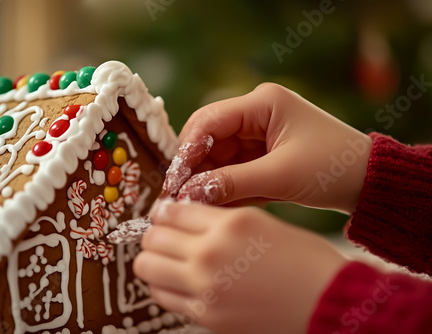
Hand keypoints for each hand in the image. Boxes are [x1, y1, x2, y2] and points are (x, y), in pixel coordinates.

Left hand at [133, 201, 347, 333]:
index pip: (171, 211)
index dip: (163, 212)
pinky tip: (182, 281)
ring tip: (170, 259)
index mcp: (230, 223)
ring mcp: (206, 288)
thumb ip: (218, 219)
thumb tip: (181, 217)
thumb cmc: (303, 260)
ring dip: (153, 260)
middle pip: (152, 238)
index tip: (165, 215)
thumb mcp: (261, 222)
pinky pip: (164, 296)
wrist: (329, 303)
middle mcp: (211, 253)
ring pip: (147, 268)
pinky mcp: (206, 317)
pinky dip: (165, 285)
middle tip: (165, 236)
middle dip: (154, 234)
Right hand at [165, 83, 371, 213]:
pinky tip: (212, 205)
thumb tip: (187, 194)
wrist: (369, 183)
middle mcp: (256, 115)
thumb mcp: (280, 175)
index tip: (173, 181)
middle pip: (209, 139)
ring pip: (217, 157)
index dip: (187, 150)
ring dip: (206, 181)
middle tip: (177, 198)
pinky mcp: (261, 156)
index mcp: (262, 103)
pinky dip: (223, 188)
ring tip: (192, 207)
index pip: (209, 121)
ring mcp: (257, 136)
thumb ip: (231, 183)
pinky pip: (232, 170)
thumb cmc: (332, 168)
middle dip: (193, 168)